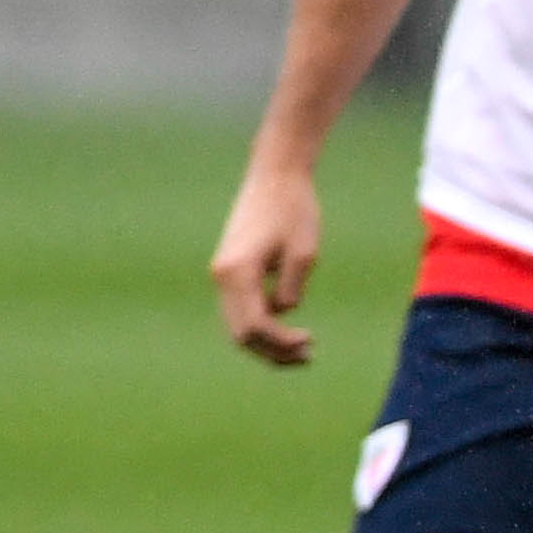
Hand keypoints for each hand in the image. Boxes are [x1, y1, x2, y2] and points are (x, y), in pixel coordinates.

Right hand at [210, 160, 321, 367]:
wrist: (275, 176)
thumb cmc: (294, 210)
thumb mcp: (304, 254)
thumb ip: (290, 289)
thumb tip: (281, 313)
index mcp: (237, 271)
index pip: (255, 326)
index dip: (282, 344)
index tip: (310, 342)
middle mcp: (222, 275)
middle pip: (241, 333)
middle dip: (273, 351)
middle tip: (308, 356)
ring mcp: (222, 273)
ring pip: (237, 324)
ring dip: (266, 342)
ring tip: (302, 351)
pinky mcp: (229, 269)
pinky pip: (240, 309)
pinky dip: (261, 325)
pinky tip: (287, 329)